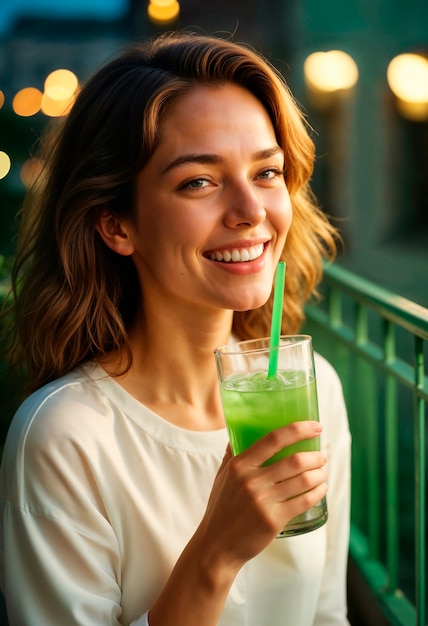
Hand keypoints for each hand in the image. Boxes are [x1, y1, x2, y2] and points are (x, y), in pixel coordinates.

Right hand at [196, 421, 326, 570]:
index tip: (315, 426)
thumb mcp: (222, 477)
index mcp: (239, 466)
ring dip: (320, 474)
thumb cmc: (221, 509)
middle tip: (321, 456)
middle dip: (315, 456)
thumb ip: (232, 454)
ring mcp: (263, 501)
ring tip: (322, 472)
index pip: (273, 439)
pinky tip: (321, 488)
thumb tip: (238, 432)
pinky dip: (318, 492)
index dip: (298, 429)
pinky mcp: (274, 520)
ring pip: (304, 480)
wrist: (217, 546)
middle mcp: (251, 481)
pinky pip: (304, 501)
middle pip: (294, 460)